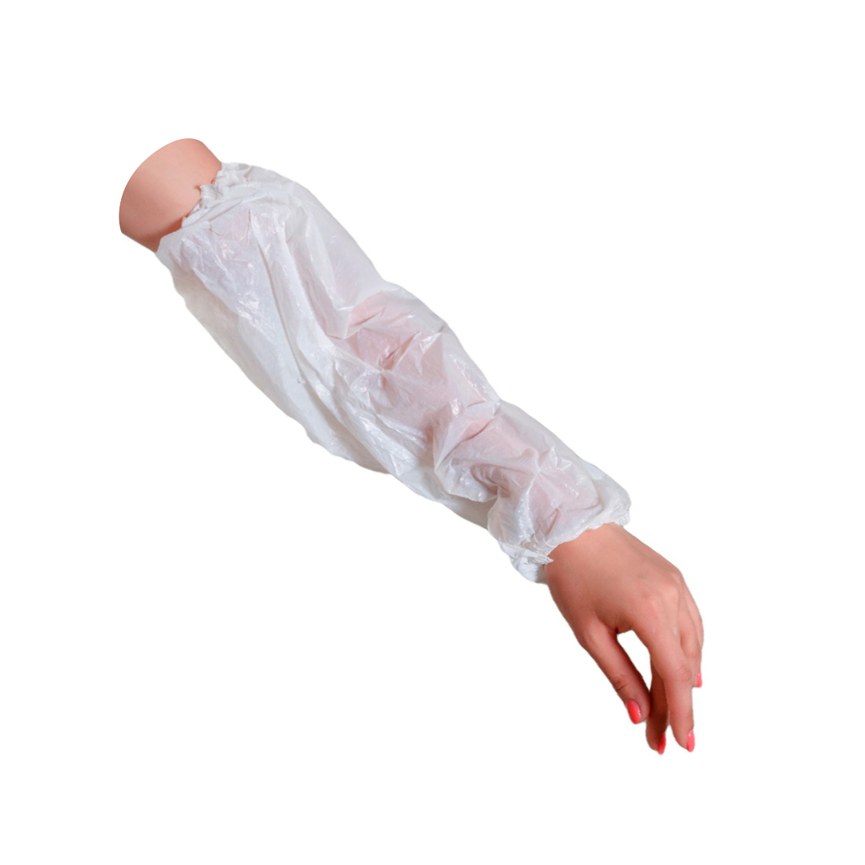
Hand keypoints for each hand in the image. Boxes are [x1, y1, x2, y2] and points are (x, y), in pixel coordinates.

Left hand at [545, 523, 702, 752]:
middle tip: (662, 738)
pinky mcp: (674, 577)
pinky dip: (688, 650)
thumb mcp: (589, 633)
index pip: (675, 674)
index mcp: (648, 611)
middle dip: (675, 704)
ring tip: (673, 711)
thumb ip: (620, 675)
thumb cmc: (572, 577)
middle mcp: (671, 596)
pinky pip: (691, 622)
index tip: (680, 744)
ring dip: (684, 679)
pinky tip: (685, 670)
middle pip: (684, 664)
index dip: (681, 713)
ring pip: (692, 644)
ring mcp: (676, 584)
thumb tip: (642, 714)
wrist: (571, 526)